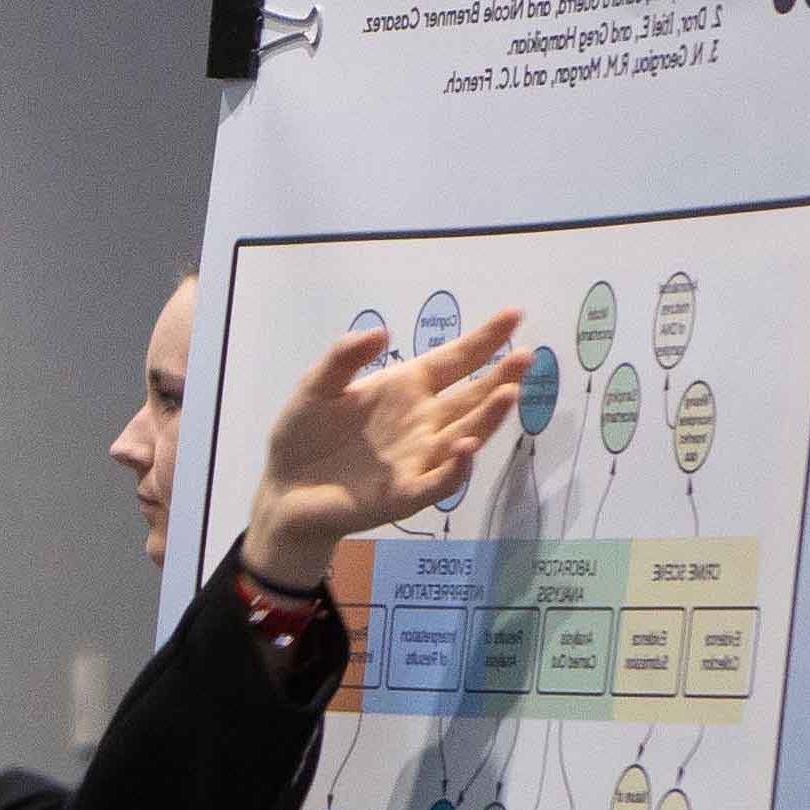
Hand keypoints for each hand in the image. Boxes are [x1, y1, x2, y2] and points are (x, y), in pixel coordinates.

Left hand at [244, 309, 529, 588]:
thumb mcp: (316, 387)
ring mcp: (418, 458)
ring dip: (487, 417)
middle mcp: (423, 421)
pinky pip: (439, 480)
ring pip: (465, 435)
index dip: (484, 339)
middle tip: (526, 356)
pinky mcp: (405, 494)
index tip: (515, 315)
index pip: (454, 360)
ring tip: (508, 393)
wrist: (284, 490)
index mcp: (405, 389)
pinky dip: (455, 466)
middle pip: (471, 396)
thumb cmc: (303, 435)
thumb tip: (382, 332)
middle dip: (500, 377)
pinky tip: (464, 446)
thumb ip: (343, 358)